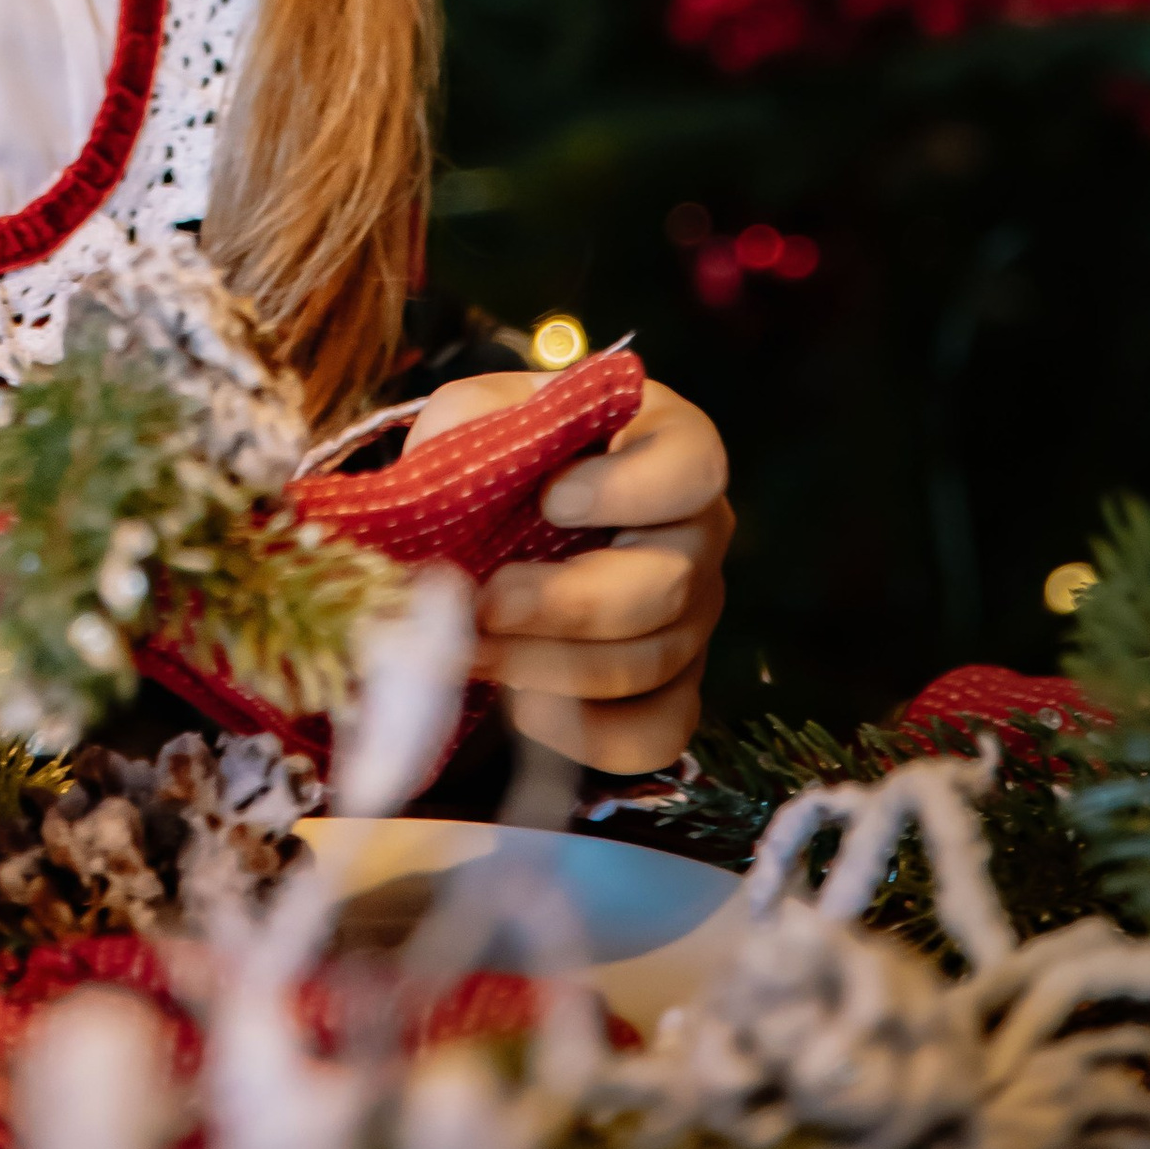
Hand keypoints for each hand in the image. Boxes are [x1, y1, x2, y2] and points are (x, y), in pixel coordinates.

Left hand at [404, 366, 731, 774]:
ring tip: (478, 652)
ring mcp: (697, 612)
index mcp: (673, 443)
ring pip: (652, 662)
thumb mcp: (481, 412)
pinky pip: (659, 732)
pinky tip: (523, 705)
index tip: (550, 500)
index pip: (694, 468)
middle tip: (488, 604)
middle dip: (568, 604)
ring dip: (554, 667)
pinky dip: (589, 735)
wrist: (507, 509)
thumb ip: (470, 426)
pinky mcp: (676, 682)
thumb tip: (447, 487)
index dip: (628, 490)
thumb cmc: (506, 447)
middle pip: (669, 584)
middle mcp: (701, 530)